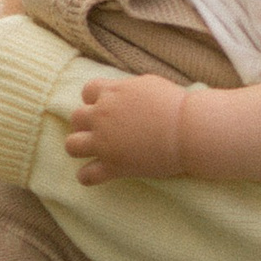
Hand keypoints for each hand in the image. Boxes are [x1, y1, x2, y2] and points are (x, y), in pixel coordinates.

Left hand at [64, 70, 190, 183]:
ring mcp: (104, 142)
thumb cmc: (176, 105)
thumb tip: (122, 92)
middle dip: (86, 124)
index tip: (108, 108)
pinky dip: (87, 176)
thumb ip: (127, 89)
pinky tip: (97, 174)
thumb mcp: (148, 84)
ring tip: (94, 151)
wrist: (189, 129)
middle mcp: (102, 116)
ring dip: (80, 147)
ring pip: (71, 145)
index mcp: (112, 93)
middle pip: (76, 117)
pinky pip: (86, 175)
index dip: (95, 100)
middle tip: (102, 131)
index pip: (87, 91)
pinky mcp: (113, 165)